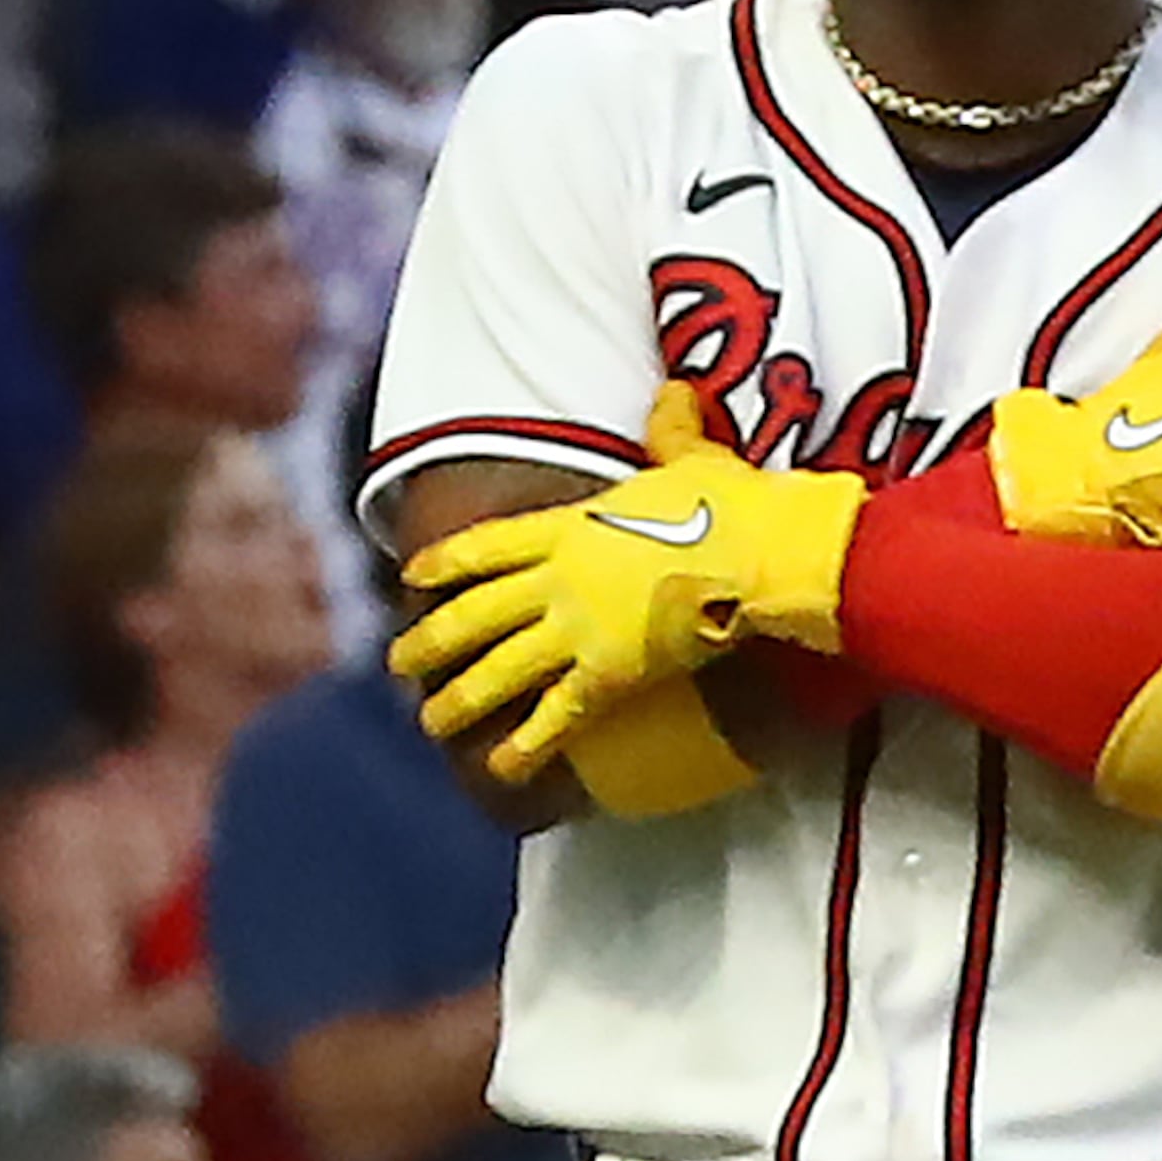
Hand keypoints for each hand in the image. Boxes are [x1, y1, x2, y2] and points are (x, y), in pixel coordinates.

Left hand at [396, 395, 867, 775]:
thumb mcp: (695, 455)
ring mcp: (580, 627)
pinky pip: (556, 715)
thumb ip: (671, 429)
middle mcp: (561, 576)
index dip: (446, 563)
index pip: (491, 545)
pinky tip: (501, 767)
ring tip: (431, 721)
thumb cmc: (735, 503)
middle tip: (397, 662)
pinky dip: (526, 745)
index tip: (410, 577)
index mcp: (573, 525)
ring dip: (460, 698)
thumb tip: (673, 393)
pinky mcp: (610, 672)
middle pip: (477, 612)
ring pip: (500, 668)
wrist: (764, 552)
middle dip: (431, 639)